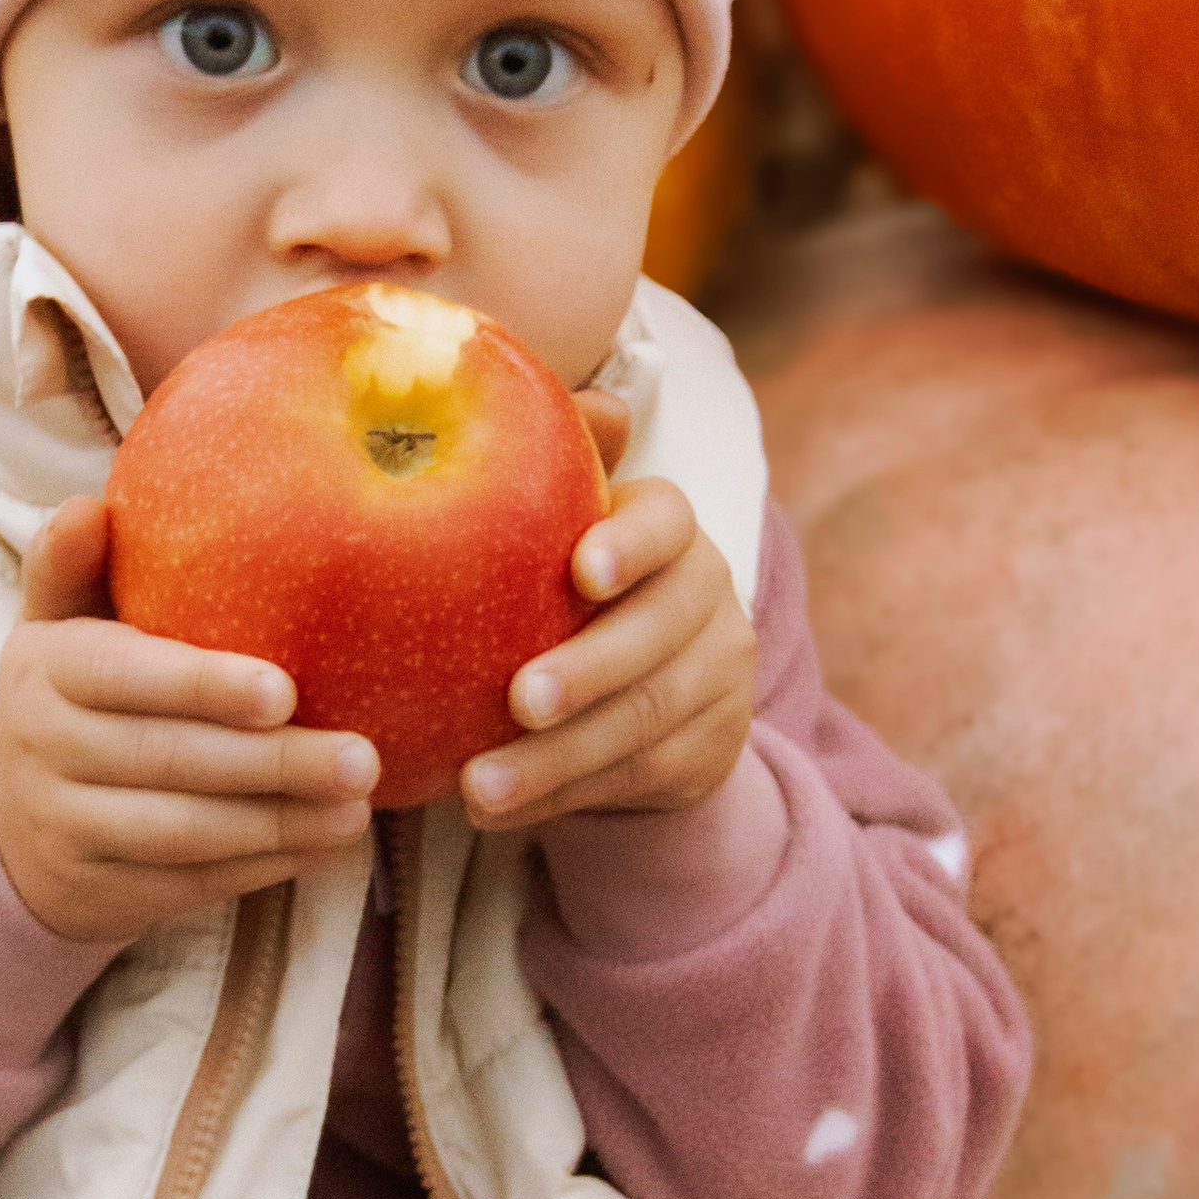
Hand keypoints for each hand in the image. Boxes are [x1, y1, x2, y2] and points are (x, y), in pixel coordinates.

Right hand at [0, 494, 378, 945]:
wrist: (10, 821)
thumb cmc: (75, 691)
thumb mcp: (59, 623)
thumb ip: (73, 563)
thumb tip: (89, 505)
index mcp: (43, 670)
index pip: (123, 677)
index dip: (201, 685)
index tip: (284, 690)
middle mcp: (43, 751)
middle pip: (166, 761)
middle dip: (271, 764)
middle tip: (363, 758)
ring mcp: (68, 829)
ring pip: (183, 834)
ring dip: (278, 824)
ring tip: (358, 808)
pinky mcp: (100, 892)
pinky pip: (189, 883)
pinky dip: (261, 866)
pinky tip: (323, 843)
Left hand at [459, 392, 754, 832]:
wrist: (639, 694)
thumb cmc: (562, 591)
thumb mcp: (547, 533)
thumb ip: (537, 467)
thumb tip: (514, 387)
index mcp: (668, 531)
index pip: (667, 522)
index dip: (632, 542)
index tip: (581, 569)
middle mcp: (711, 597)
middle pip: (660, 634)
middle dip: (589, 670)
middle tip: (517, 702)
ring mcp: (720, 678)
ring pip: (646, 720)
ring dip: (558, 760)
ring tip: (478, 789)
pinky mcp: (712, 749)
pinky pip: (638, 777)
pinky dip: (565, 797)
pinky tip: (501, 811)